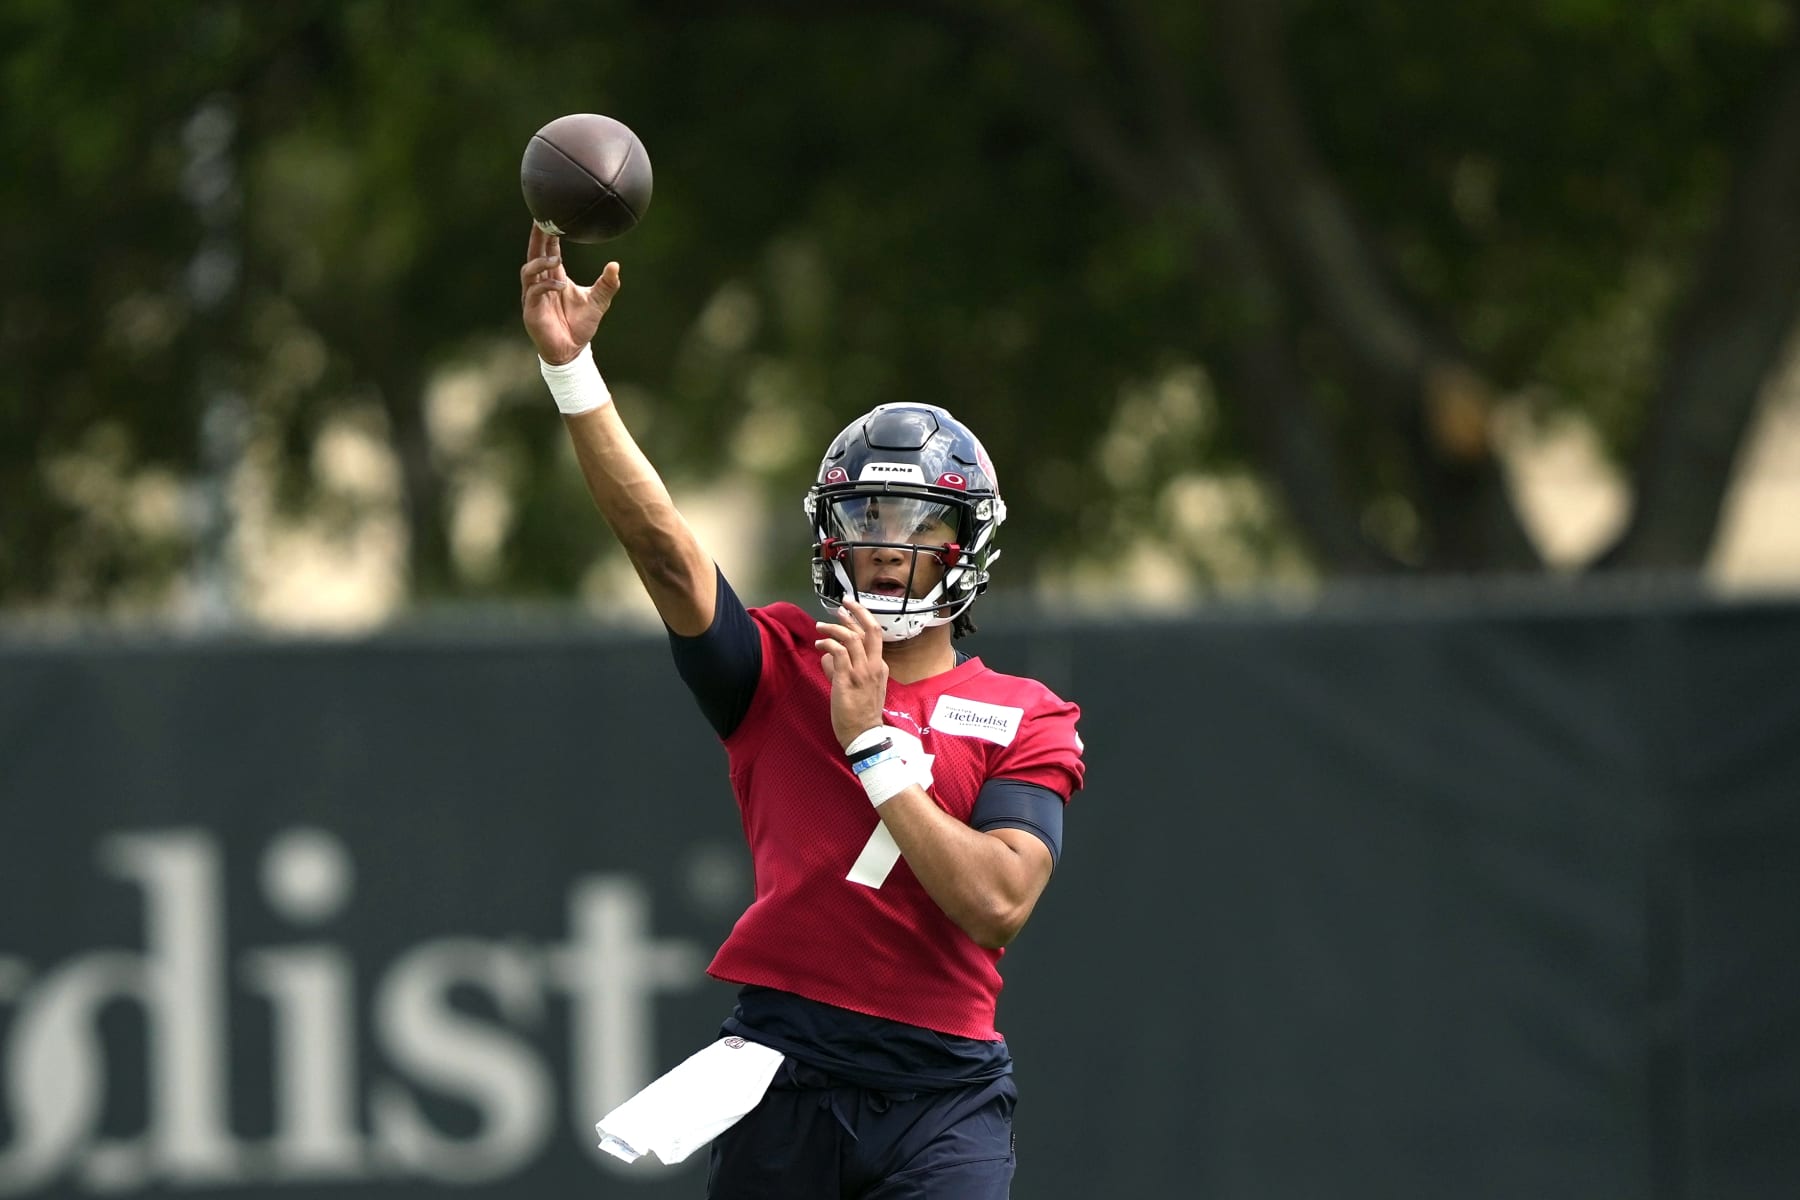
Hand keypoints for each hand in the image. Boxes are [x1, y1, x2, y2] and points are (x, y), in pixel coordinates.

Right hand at [519, 225, 620, 365]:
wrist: (572, 351)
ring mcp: (533, 297)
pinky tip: (560, 284)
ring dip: (540, 263)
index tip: (551, 218)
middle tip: (541, 222)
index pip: (548, 251)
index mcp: (554, 277)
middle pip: (534, 254)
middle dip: (537, 238)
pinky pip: (534, 292)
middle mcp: (541, 283)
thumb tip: (615, 265)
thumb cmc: (581, 325)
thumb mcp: (599, 302)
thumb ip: (607, 284)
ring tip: (555, 259)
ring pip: (528, 271)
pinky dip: (546, 286)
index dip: (548, 235)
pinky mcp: (531, 311)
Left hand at [815, 599, 888, 749]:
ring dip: (834, 628)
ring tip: (820, 625)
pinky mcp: (847, 679)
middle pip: (871, 630)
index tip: (848, 613)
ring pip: (852, 638)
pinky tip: (819, 644)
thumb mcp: (857, 688)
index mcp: (879, 667)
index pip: (873, 637)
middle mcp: (873, 666)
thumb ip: (841, 670)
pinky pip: (838, 653)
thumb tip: (827, 658)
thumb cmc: (860, 715)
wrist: (864, 736)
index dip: (859, 622)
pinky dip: (828, 644)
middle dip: (857, 612)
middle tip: (844, 602)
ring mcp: (862, 672)